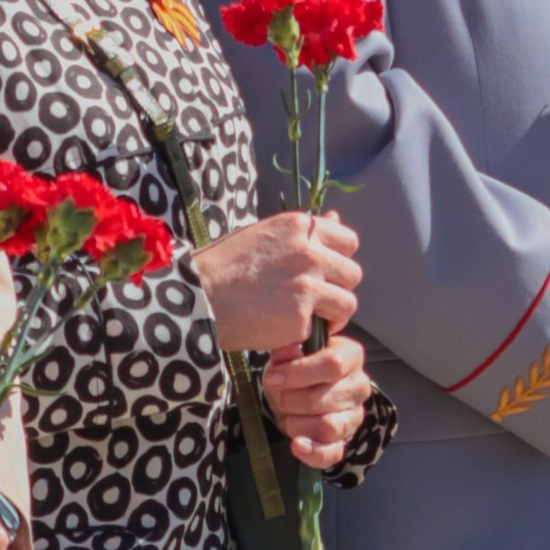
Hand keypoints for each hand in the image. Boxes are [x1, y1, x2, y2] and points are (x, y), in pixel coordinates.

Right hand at [196, 210, 362, 354]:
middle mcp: (309, 252)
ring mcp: (307, 285)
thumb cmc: (224, 266)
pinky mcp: (300, 317)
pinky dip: (310, 333)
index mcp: (299, 227)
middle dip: (337, 288)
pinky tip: (289, 331)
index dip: (338, 260)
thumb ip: (303, 233)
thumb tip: (337, 217)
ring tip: (310, 319)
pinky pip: (322, 327)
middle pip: (352, 273)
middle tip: (316, 300)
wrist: (196, 297)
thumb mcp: (263, 235)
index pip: (348, 241)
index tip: (323, 272)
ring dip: (333, 314)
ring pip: (347, 303)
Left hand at [261, 331, 372, 469]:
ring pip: (328, 426)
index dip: (299, 373)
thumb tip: (289, 350)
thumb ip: (287, 350)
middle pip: (322, 398)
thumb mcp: (285, 357)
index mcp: (350, 356)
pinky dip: (312, 452)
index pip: (333, 364)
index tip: (273, 378)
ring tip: (287, 417)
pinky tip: (297, 446)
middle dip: (291, 401)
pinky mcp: (345, 441)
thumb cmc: (294, 373)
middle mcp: (359, 386)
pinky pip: (333, 453)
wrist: (294, 397)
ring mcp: (355, 416)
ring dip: (297, 424)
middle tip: (279, 398)